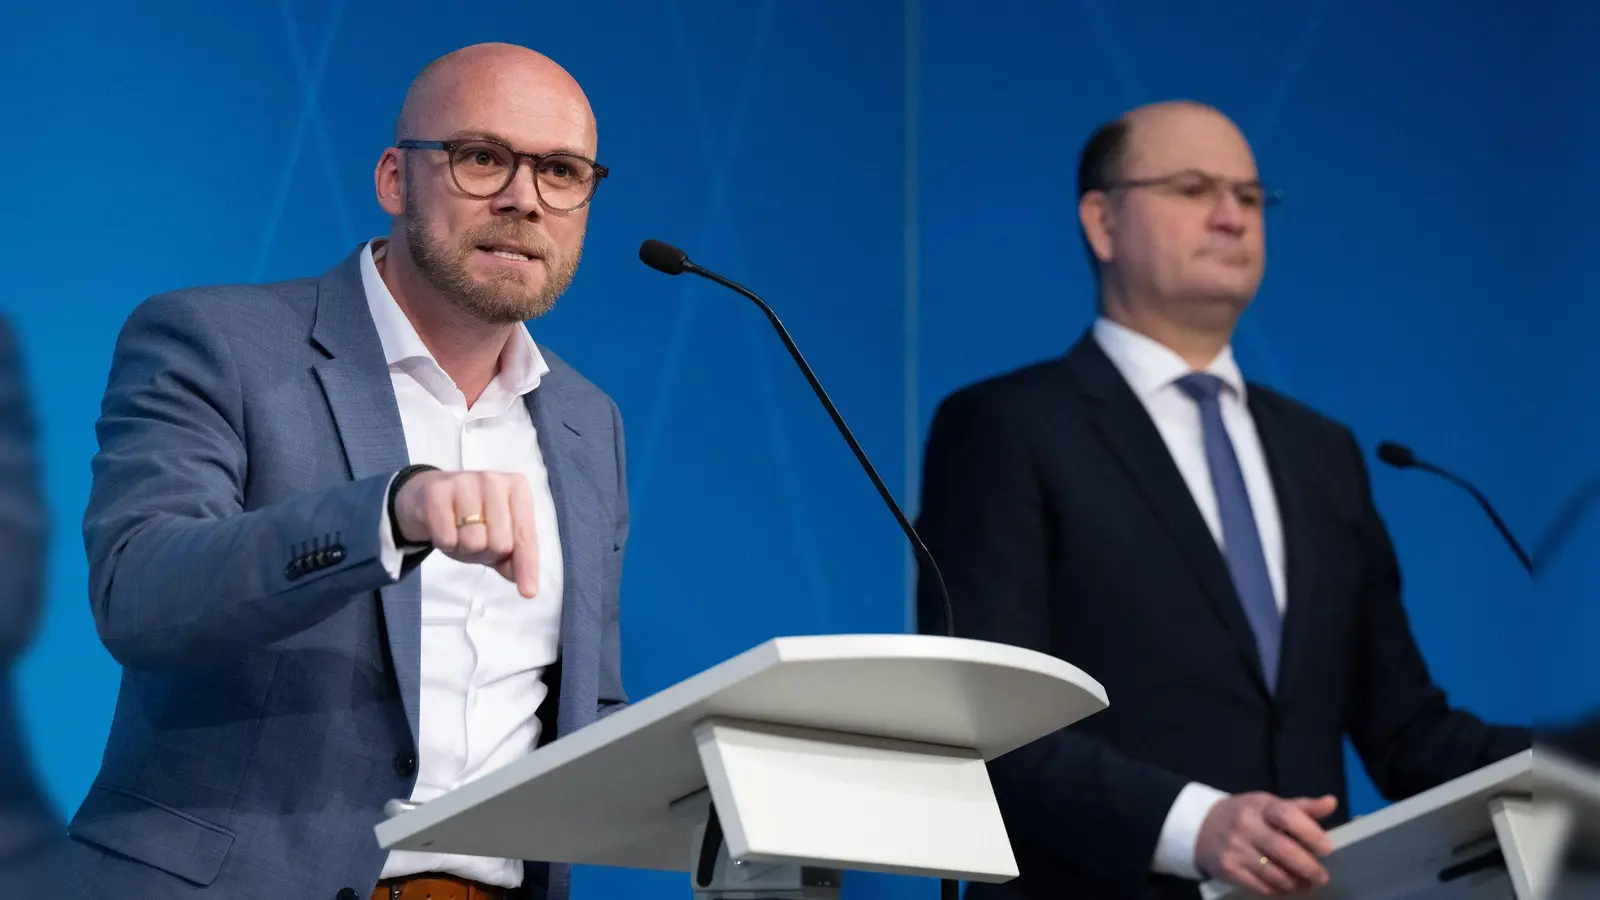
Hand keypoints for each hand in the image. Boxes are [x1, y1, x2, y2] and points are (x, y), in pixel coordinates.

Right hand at [393, 470, 538, 596]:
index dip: (527, 567)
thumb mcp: (497, 536)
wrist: (428, 497)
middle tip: (475, 539)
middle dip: (486, 552)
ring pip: (473, 542)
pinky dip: (445, 543)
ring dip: (464, 548)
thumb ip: (514, 559)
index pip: (525, 536)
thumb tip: (526, 586)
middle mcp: (494, 480)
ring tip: (458, 533)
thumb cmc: (471, 518)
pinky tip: (442, 528)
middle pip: (500, 543)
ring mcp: (465, 482)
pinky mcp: (437, 492)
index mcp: (517, 488)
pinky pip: (447, 538)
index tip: (528, 592)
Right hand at [1195, 792, 1336, 895]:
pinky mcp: (1228, 869)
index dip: (1311, 833)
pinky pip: (1261, 885)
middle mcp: (1246, 825)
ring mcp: (1236, 848)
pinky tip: (1284, 885)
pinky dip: (1277, 889)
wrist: (1200, 827)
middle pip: (1284, 850)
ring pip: (1274, 873)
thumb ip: (1301, 807)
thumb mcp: (1268, 805)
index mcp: (1260, 806)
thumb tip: (1332, 802)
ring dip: (1295, 882)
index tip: (1326, 849)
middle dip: (1308, 867)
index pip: (1288, 815)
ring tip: (1305, 883)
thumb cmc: (1244, 815)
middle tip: (1322, 876)